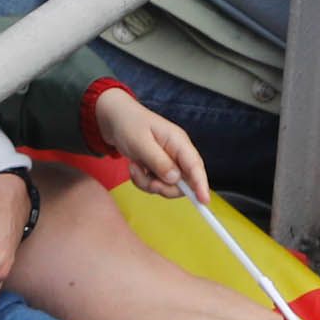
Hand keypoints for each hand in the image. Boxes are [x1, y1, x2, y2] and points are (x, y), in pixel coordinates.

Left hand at [89, 85, 209, 200]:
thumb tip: (175, 179)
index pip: (195, 166)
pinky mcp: (159, 168)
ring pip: (167, 186)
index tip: (204, 201)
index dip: (201, 185)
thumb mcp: (141, 143)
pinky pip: (155, 185)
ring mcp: (169, 162)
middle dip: (163, 187)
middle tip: (147, 180)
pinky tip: (134, 167)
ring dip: (148, 183)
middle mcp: (177, 153)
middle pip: (183, 183)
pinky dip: (142, 181)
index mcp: (178, 142)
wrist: (114, 119)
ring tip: (134, 167)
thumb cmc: (129, 124)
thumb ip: (159, 161)